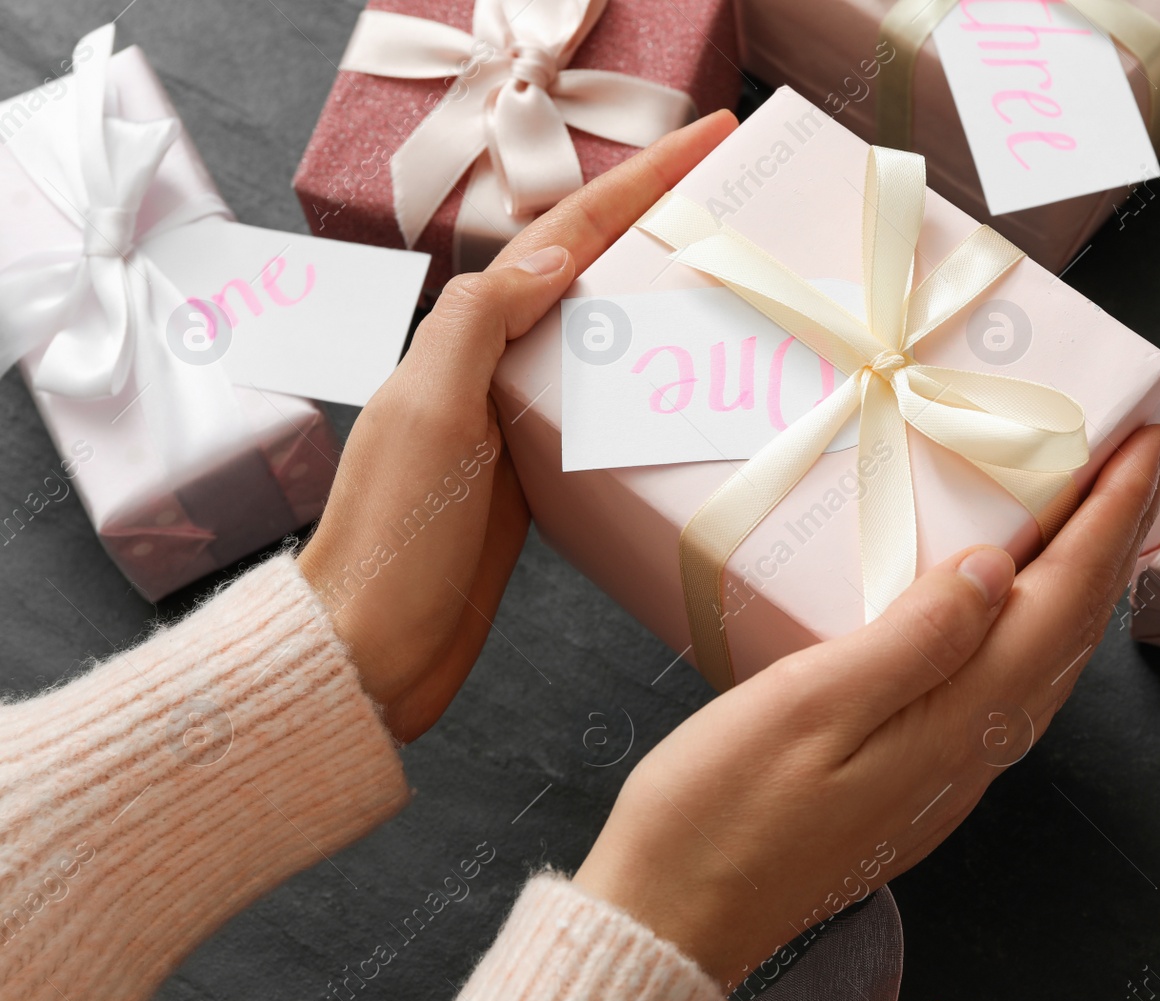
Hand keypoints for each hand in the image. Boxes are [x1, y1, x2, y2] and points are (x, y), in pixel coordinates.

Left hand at [299, 110, 740, 742]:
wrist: (373, 651)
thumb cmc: (392, 539)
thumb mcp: (428, 415)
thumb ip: (478, 325)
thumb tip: (557, 254)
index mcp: (464, 341)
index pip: (563, 239)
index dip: (637, 183)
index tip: (708, 139)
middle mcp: (490, 370)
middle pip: (590, 274)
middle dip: (657, 223)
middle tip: (734, 196)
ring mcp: (516, 424)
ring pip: (602, 338)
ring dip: (659, 297)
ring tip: (729, 276)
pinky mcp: (538, 479)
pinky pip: (603, 409)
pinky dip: (647, 383)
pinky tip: (685, 386)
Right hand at [573, 424, 1159, 986]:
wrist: (676, 919)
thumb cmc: (720, 812)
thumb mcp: (809, 704)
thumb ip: (914, 638)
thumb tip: (998, 569)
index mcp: (957, 722)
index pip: (1062, 600)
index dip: (1110, 516)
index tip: (1149, 442)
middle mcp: (974, 751)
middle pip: (1073, 631)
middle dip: (1118, 539)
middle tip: (1147, 460)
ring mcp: (948, 774)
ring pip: (1047, 662)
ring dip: (1085, 584)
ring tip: (1104, 519)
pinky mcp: (916, 781)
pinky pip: (1009, 687)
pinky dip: (1039, 628)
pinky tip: (1019, 611)